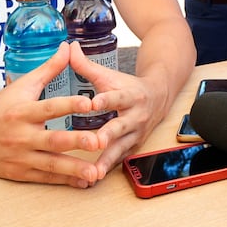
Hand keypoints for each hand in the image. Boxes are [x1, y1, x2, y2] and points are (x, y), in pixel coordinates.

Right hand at [0, 42, 104, 187]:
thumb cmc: (0, 107)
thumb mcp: (22, 86)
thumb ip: (48, 69)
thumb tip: (67, 47)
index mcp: (23, 112)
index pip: (49, 107)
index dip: (69, 105)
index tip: (90, 104)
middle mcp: (22, 135)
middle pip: (53, 140)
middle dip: (77, 142)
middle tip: (99, 142)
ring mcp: (21, 156)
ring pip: (51, 164)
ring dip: (75, 169)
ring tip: (96, 173)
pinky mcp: (20, 173)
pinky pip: (45, 177)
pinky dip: (65, 181)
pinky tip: (84, 181)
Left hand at [68, 45, 163, 176]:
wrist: (158, 97)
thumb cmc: (127, 87)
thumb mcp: (109, 75)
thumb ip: (86, 65)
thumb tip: (68, 47)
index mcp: (130, 96)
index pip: (117, 97)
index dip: (106, 100)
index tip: (93, 104)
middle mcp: (135, 116)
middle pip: (120, 127)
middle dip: (108, 136)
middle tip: (96, 142)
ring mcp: (135, 134)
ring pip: (120, 149)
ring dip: (107, 161)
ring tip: (94, 172)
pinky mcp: (132, 147)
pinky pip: (119, 160)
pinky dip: (107, 169)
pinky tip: (92, 179)